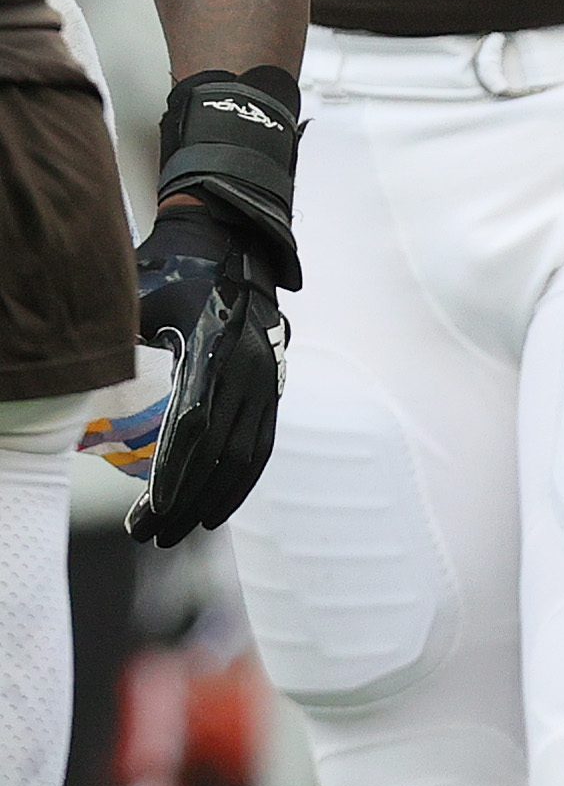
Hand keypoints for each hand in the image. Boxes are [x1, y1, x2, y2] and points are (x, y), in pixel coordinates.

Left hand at [129, 204, 286, 544]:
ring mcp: (265, 380)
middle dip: (186, 502)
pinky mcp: (273, 388)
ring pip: (246, 455)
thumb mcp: (139, 300)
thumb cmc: (174, 276)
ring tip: (178, 533)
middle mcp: (247, 369)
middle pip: (219, 452)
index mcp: (214, 350)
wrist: (235, 248)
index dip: (173, 473)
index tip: (149, 511)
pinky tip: (217, 508)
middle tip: (150, 537)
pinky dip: (241, 482)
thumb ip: (113, 340)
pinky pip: (261, 445)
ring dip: (214, 500)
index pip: (194, 425)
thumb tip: (68, 373)